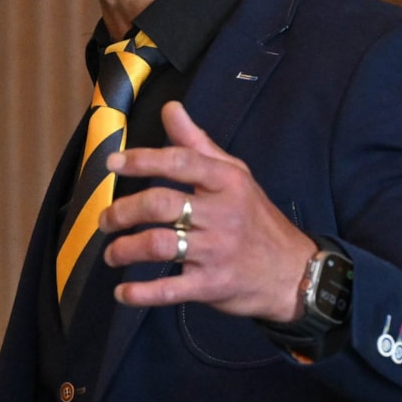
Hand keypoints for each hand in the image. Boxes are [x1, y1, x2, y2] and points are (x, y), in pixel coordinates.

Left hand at [99, 101, 315, 320]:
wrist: (295, 272)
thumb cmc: (256, 217)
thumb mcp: (235, 174)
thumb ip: (197, 143)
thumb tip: (170, 108)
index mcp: (226, 181)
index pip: (179, 162)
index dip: (142, 160)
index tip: (112, 164)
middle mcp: (222, 214)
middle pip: (160, 204)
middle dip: (123, 211)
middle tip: (105, 219)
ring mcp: (217, 252)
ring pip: (159, 245)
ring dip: (125, 249)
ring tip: (111, 253)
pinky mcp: (213, 286)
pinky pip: (170, 289)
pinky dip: (141, 293)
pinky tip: (123, 292)